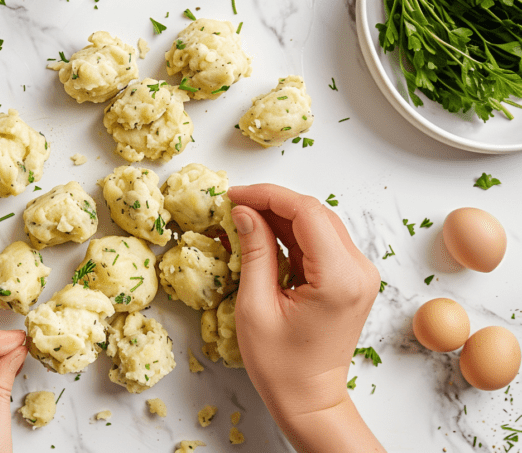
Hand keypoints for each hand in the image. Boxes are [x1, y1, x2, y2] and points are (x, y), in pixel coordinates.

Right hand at [227, 184, 383, 452]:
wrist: (310, 399)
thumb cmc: (281, 365)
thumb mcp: (256, 306)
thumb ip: (255, 251)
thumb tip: (244, 212)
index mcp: (339, 277)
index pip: (307, 212)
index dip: (267, 195)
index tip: (234, 195)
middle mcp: (358, 270)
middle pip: (315, 212)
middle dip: (272, 202)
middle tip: (234, 205)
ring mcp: (359, 273)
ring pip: (318, 223)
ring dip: (281, 215)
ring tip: (243, 217)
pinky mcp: (351, 278)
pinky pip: (321, 241)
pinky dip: (292, 233)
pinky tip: (264, 234)